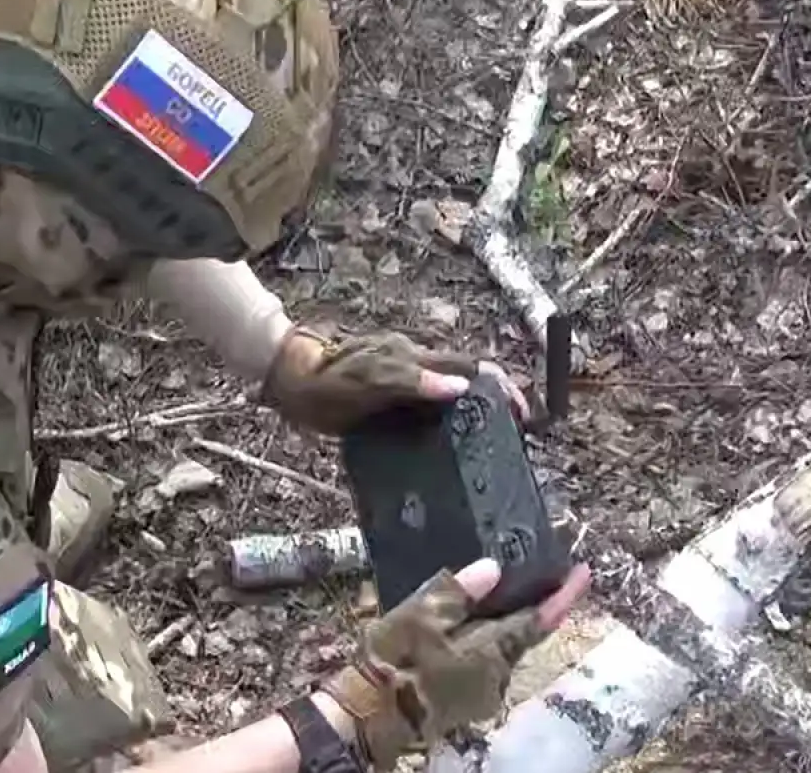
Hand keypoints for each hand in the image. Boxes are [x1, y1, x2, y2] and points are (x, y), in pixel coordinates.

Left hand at [262, 326, 530, 437]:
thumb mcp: (366, 382)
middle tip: (511, 441)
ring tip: (488, 451)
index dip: (502, 387)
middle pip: (468, 381)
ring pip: (450, 397)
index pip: (472, 367)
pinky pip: (427, 410)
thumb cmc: (324, 382)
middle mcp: (414, 367)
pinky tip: (447, 452)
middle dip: (496, 405)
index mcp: (414, 358)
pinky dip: (446, 426)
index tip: (522, 416)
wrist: (287, 379)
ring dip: (473, 417)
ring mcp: (402, 382)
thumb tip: (462, 387)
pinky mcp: (389, 398)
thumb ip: (411, 382)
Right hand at [319, 558, 592, 769]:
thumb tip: (493, 568)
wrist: (367, 713)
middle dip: (526, 606)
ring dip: (499, 624)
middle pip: (520, 635)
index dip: (563, 596)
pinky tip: (462, 625)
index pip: (538, 620)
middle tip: (529, 574)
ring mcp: (480, 694)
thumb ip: (458, 592)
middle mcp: (496, 677)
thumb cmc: (394, 662)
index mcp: (491, 653)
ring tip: (489, 595)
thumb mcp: (420, 616)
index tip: (583, 572)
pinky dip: (480, 641)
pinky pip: (481, 662)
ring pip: (499, 649)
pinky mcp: (463, 701)